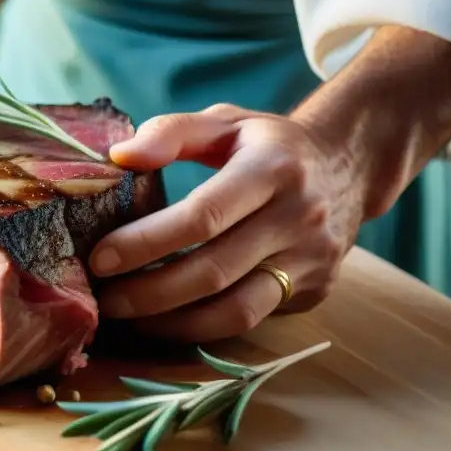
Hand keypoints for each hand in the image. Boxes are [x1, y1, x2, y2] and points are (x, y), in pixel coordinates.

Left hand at [88, 103, 368, 342]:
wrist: (349, 166)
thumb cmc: (269, 145)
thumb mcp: (226, 122)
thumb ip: (171, 132)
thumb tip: (120, 156)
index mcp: (273, 168)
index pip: (203, 216)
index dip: (147, 242)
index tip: (101, 257)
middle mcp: (299, 217)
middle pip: (214, 272)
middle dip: (150, 293)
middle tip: (104, 300)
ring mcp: (312, 260)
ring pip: (235, 311)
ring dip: (173, 323)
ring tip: (129, 318)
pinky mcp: (315, 291)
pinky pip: (253, 320)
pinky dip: (204, 328)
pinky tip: (167, 321)